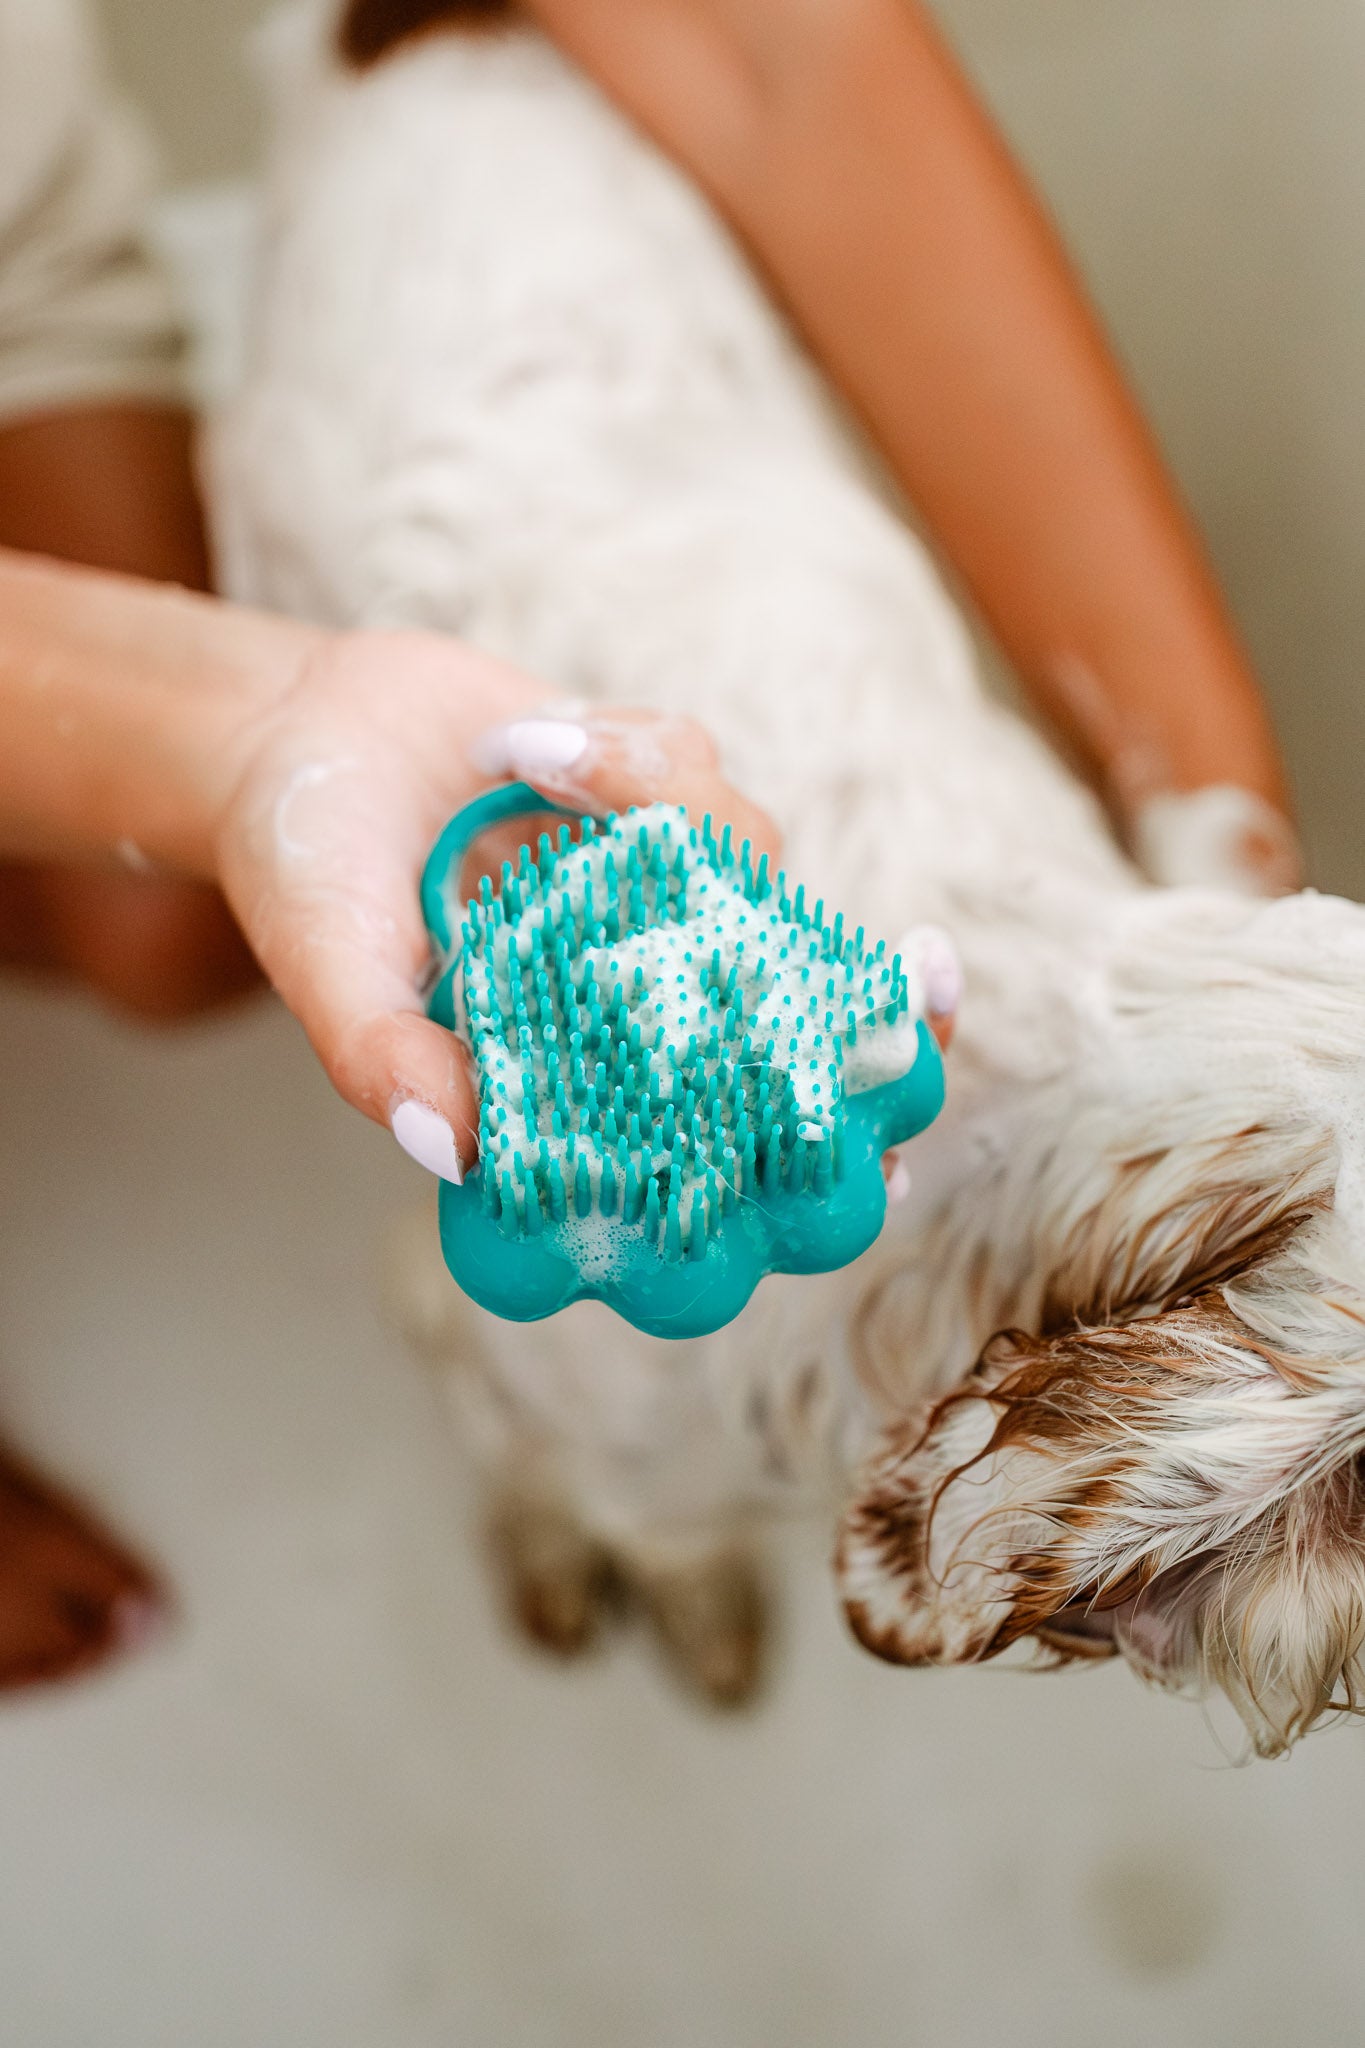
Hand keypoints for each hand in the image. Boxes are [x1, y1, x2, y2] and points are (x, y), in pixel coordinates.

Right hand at [214, 631, 777, 1179]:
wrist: (286, 732)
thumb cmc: (305, 876)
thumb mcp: (326, 973)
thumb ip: (382, 1058)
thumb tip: (453, 1154)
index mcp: (570, 1041)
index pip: (692, 1085)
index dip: (731, 1075)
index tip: (699, 1031)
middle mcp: (623, 962)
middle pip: (751, 959)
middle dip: (709, 910)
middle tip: (611, 863)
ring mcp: (639, 866)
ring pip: (732, 845)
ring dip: (651, 797)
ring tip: (527, 766)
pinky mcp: (633, 777)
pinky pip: (684, 759)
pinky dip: (619, 746)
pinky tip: (517, 747)